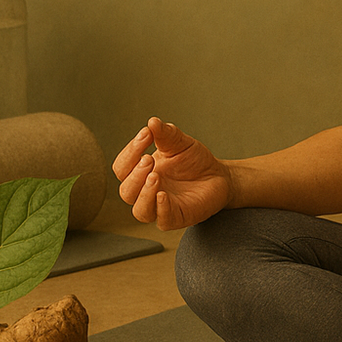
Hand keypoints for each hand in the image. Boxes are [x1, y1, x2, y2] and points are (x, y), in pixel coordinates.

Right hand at [112, 117, 231, 229]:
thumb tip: (152, 122)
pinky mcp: (176, 218)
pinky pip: (162, 220)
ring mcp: (160, 207)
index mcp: (141, 173)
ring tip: (154, 176)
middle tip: (149, 159)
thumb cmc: (194, 160)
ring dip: (144, 193)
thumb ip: (166, 134)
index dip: (130, 151)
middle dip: (134, 174)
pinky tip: (163, 195)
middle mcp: (146, 192)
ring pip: (139, 210)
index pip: (122, 167)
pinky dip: (161, 208)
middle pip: (126, 190)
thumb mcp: (180, 143)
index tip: (146, 134)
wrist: (219, 175)